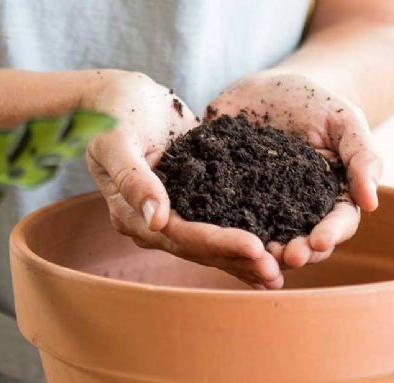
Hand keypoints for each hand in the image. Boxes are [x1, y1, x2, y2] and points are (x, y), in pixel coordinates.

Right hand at [85, 71, 282, 288]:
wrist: (119, 97)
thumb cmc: (114, 110)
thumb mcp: (116, 139)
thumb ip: (133, 179)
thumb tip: (155, 219)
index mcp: (131, 214)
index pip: (180, 236)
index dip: (218, 243)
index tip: (255, 247)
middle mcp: (153, 223)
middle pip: (200, 250)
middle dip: (239, 260)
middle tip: (277, 271)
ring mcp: (174, 214)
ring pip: (212, 245)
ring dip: (244, 260)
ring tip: (279, 273)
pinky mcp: (193, 199)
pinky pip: (220, 222)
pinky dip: (243, 237)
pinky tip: (272, 248)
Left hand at [208, 69, 381, 268]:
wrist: (264, 88)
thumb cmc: (313, 101)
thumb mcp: (343, 119)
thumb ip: (361, 156)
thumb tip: (371, 203)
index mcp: (332, 197)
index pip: (338, 223)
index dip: (331, 234)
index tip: (319, 241)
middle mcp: (298, 212)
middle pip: (304, 242)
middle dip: (298, 252)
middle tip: (287, 256)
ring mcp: (263, 209)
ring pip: (267, 240)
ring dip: (264, 254)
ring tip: (256, 256)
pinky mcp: (228, 201)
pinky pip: (227, 221)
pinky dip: (225, 235)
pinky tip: (220, 240)